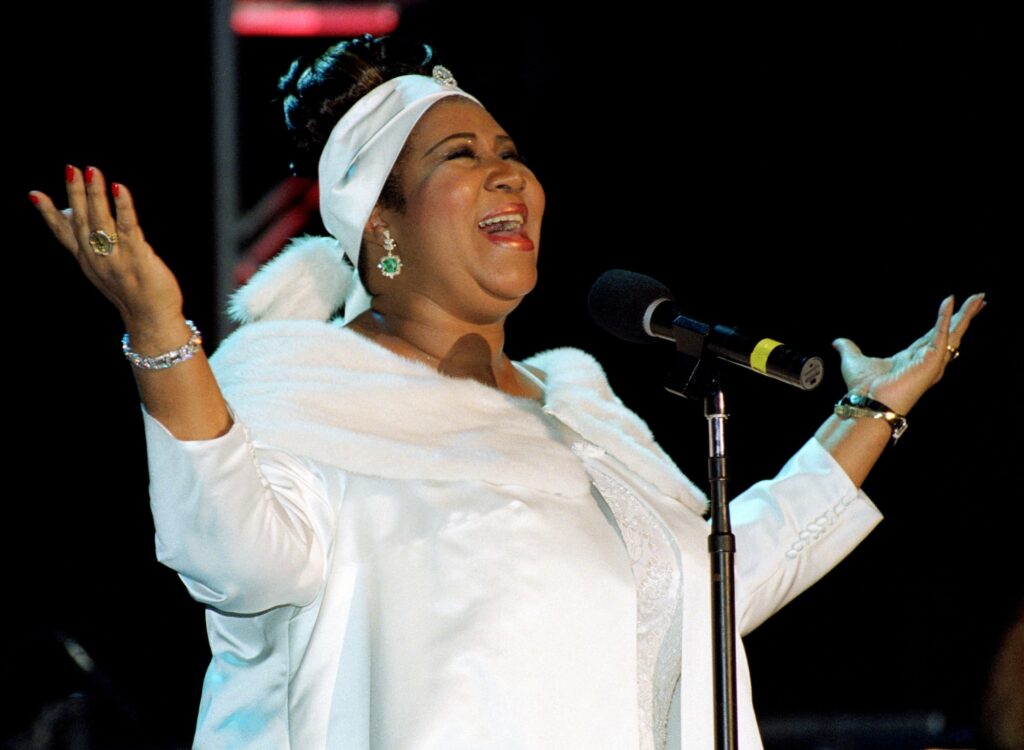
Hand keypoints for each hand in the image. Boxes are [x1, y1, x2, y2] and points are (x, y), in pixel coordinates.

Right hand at [30, 165, 183, 329]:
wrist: (151, 319)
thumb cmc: (133, 292)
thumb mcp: (105, 271)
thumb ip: (92, 247)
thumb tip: (79, 219)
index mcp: (87, 260)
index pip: (64, 233)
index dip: (49, 214)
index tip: (34, 194)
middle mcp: (97, 258)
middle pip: (82, 221)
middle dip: (75, 194)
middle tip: (70, 168)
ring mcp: (115, 258)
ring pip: (101, 221)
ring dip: (95, 195)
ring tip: (92, 171)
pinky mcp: (137, 257)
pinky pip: (128, 227)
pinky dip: (123, 206)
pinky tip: (120, 188)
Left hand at [832, 294, 985, 414]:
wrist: (867, 402)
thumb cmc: (863, 388)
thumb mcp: (853, 360)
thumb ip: (848, 349)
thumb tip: (837, 343)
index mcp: (912, 359)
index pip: (934, 336)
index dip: (944, 322)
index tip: (954, 309)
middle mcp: (925, 360)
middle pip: (950, 332)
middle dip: (964, 316)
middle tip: (979, 300)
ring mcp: (931, 361)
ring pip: (953, 333)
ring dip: (965, 315)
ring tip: (979, 298)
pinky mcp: (931, 361)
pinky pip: (941, 335)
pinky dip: (945, 318)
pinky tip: (950, 302)